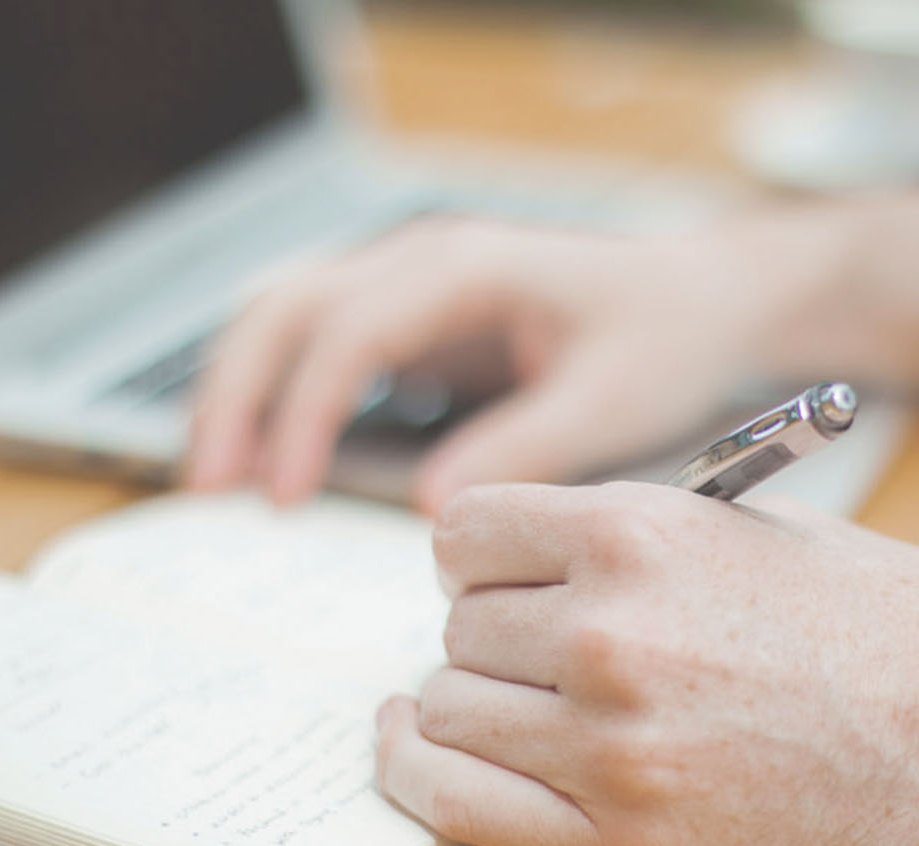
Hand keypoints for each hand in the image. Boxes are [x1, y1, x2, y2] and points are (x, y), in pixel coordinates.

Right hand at [186, 184, 918, 512]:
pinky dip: (277, 392)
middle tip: (208, 490)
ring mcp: (411, 282)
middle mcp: (423, 260)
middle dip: (235, 394)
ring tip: (214, 478)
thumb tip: (432, 512)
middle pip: (286, 308)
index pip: (348, 330)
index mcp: (468, 267)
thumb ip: (525, 449)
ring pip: (285, 314)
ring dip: (239, 388)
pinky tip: (266, 458)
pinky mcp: (415, 318)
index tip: (282, 494)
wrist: (710, 298)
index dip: (301, 413)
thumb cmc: (670, 338)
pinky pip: (318, 341)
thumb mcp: (612, 401)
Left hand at [374, 481, 918, 845]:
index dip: (478, 558)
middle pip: (458, 631)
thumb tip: (535, 559)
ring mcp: (613, 754)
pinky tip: (447, 770)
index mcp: (640, 536)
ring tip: (495, 717)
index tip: (489, 580)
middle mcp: (610, 637)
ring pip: (444, 720)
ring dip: (466, 716)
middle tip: (530, 659)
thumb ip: (634, 539)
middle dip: (489, 642)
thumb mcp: (761, 534)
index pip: (465, 533)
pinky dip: (441, 786)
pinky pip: (465, 812)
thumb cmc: (898, 635)